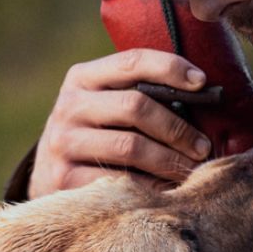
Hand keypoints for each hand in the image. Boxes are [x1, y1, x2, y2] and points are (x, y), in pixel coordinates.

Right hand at [29, 49, 212, 197]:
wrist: (50, 176)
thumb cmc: (98, 135)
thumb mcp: (107, 105)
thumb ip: (141, 94)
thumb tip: (203, 95)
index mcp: (83, 77)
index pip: (131, 61)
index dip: (170, 68)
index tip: (202, 82)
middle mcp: (69, 106)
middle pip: (136, 106)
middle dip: (177, 128)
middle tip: (203, 146)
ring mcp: (64, 142)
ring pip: (131, 147)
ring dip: (171, 160)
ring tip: (191, 168)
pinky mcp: (65, 178)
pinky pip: (121, 181)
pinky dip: (152, 186)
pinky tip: (168, 190)